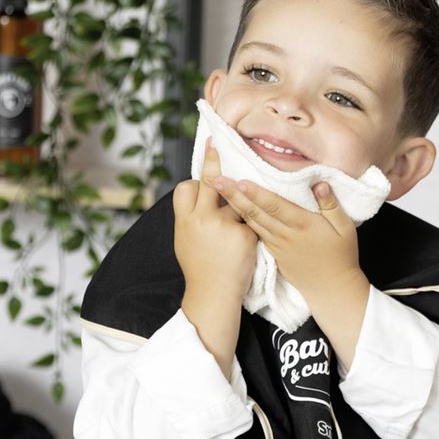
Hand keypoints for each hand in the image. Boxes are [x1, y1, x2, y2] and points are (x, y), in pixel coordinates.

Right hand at [173, 139, 258, 300]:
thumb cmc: (200, 268)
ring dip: (240, 204)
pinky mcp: (246, 234)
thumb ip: (191, 217)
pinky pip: (253, 219)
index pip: (186, 187)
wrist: (214, 295)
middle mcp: (203, 219)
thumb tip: (197, 193)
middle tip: (216, 143)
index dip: (195, 181)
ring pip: (237, 201)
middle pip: (211, 181)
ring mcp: (225, 225)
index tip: (201, 171)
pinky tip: (249, 240)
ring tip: (242, 202)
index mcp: (184, 221)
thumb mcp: (185, 240)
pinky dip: (253, 226)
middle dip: (214, 161)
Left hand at [211, 174, 360, 299]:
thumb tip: (320, 184)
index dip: (257, 194)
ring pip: (252, 222)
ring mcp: (277, 245)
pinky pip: (256, 234)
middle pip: (257, 212)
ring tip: (218, 191)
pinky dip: (242, 221)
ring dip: (234, 206)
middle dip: (235, 195)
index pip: (276, 206)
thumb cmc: (341, 256)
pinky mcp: (274, 253)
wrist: (331, 290)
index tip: (241, 181)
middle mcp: (285, 235)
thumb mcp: (344, 229)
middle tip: (215, 179)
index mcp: (303, 225)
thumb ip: (331, 205)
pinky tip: (231, 212)